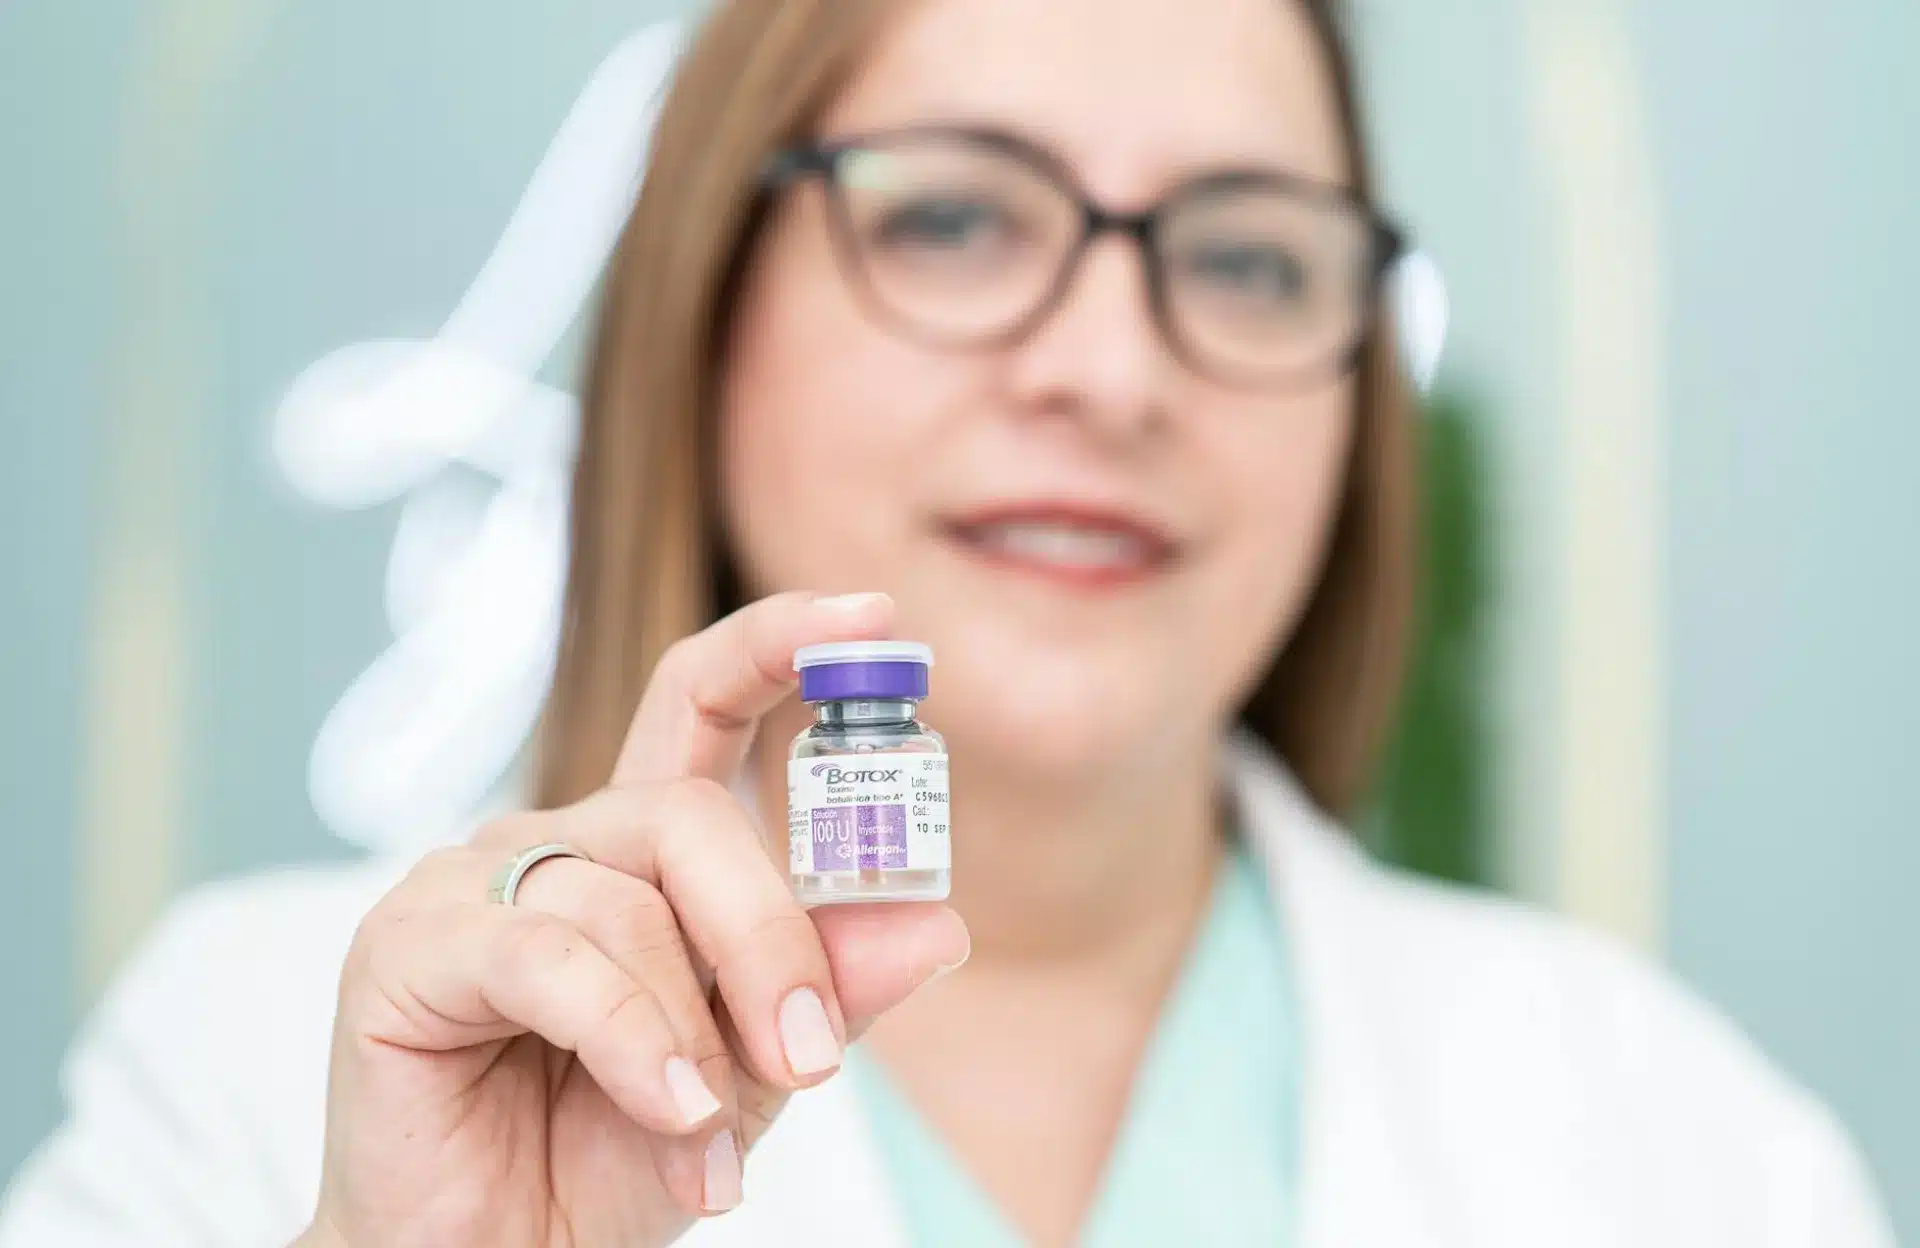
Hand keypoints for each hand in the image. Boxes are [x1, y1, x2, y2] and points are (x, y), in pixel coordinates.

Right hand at [303, 592, 969, 1246]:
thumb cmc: (609, 1156)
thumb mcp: (754, 1072)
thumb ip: (829, 988)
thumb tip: (937, 923)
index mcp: (639, 851)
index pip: (705, 702)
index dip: (783, 644)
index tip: (878, 618)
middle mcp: (556, 842)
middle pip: (690, 813)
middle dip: (771, 937)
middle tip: (813, 1060)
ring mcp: (470, 882)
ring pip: (630, 899)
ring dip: (698, 1030)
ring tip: (712, 1135)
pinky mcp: (407, 945)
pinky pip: (554, 958)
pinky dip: (633, 1040)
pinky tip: (671, 1116)